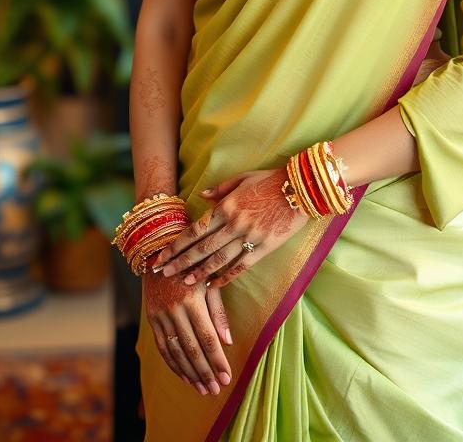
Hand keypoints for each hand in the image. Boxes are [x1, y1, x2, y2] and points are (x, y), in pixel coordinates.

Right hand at [143, 267, 233, 396]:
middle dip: (205, 372)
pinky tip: (185, 376)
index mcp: (192, 300)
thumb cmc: (194, 265)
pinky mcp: (152, 319)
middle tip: (216, 389)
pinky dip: (173, 365)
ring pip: (175, 352)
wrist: (159, 253)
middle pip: (191, 349)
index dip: (217, 360)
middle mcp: (174, 310)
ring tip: (203, 389)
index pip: (207, 337)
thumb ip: (218, 312)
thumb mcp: (209, 281)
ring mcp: (160, 316)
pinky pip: (162, 347)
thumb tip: (228, 342)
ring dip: (190, 373)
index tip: (228, 377)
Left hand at [151, 168, 310, 287]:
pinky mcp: (264, 248)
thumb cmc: (271, 180)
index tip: (161, 255)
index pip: (195, 230)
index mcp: (226, 206)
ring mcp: (249, 238)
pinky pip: (241, 266)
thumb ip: (220, 189)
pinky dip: (226, 277)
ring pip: (218, 260)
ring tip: (184, 282)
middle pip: (202, 248)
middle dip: (180, 262)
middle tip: (163, 273)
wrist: (301, 189)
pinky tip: (214, 284)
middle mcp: (234, 224)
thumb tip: (201, 196)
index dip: (177, 245)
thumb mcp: (243, 178)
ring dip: (199, 272)